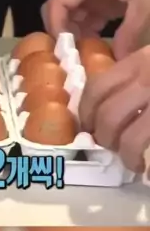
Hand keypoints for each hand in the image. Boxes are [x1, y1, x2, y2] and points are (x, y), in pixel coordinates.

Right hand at [41, 0, 149, 58]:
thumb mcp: (146, 6)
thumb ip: (130, 34)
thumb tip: (117, 61)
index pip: (57, 3)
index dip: (56, 28)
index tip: (66, 52)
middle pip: (62, 10)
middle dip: (65, 34)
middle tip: (74, 58)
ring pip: (75, 16)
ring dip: (78, 36)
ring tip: (86, 58)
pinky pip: (91, 18)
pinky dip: (92, 33)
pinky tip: (100, 49)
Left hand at [79, 47, 149, 172]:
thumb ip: (138, 74)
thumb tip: (113, 100)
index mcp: (141, 60)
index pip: (97, 87)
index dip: (86, 112)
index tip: (88, 126)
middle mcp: (148, 77)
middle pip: (106, 114)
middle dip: (103, 136)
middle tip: (111, 146)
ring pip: (125, 135)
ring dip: (124, 154)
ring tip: (131, 161)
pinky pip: (142, 146)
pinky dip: (139, 162)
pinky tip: (145, 170)